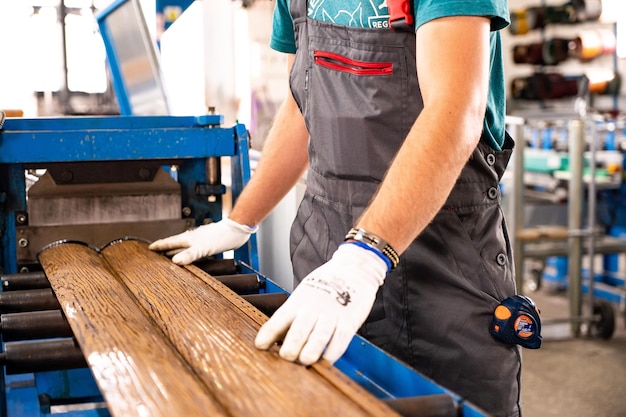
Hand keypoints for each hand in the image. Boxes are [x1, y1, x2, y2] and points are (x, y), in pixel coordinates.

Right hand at [148, 218, 256, 264]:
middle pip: (174, 245)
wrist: (237, 230)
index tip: (148, 248)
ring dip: (176, 252)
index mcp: (187, 239)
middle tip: (154, 256)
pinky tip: (191, 257)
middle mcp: (192, 239)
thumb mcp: (204, 248)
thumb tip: (174, 261)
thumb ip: (190, 254)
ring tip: (169, 258)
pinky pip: (194, 250)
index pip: (169, 242)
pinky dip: (189, 255)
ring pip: (184, 247)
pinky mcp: (208, 244)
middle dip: (164, 250)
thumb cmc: (221, 237)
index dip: (159, 246)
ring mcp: (200, 241)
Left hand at [254, 242, 386, 364]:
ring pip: (317, 340)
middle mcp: (313, 308)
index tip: (260, 346)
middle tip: (286, 358)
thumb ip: (293, 314)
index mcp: (298, 301)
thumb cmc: (325, 283)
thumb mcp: (303, 293)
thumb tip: (277, 338)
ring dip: (308, 355)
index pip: (278, 319)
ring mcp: (331, 315)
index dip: (267, 335)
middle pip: (297, 333)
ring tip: (304, 361)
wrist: (353, 269)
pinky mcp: (349, 321)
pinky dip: (331, 355)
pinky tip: (325, 359)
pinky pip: (339, 343)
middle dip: (289, 351)